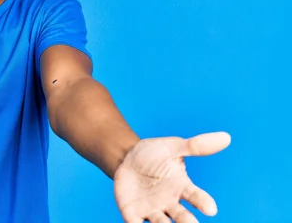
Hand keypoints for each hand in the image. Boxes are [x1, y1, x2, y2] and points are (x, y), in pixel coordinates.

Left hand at [113, 131, 230, 222]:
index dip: (203, 203)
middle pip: (183, 217)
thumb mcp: (172, 147)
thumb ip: (195, 146)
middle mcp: (170, 202)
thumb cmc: (154, 154)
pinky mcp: (133, 213)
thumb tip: (225, 137)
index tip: (210, 209)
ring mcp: (152, 209)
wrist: (126, 158)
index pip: (197, 197)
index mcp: (182, 187)